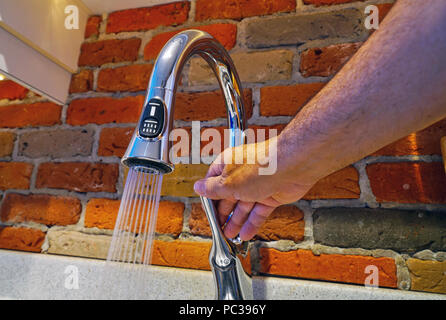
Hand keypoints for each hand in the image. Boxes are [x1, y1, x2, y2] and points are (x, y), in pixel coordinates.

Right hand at [193, 137, 315, 240]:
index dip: (209, 198)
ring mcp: (258, 184)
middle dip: (223, 213)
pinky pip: (259, 212)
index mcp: (228, 164)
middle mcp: (242, 174)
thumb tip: (198, 188)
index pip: (213, 182)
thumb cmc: (260, 167)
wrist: (293, 165)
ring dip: (236, 221)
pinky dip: (252, 223)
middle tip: (218, 228)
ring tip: (229, 235)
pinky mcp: (272, 195)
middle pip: (228, 196)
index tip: (207, 212)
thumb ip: (213, 189)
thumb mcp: (228, 182)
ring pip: (244, 206)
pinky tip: (245, 234)